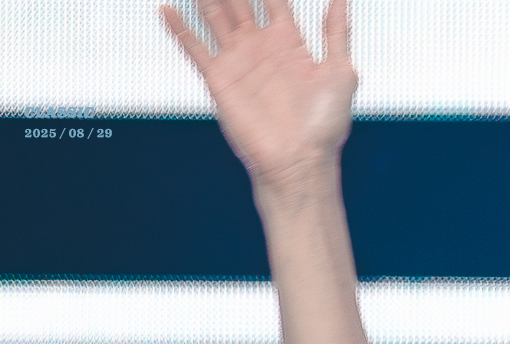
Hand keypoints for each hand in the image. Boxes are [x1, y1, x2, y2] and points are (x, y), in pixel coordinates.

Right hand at [162, 0, 356, 186]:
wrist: (298, 161)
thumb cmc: (323, 127)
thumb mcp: (342, 73)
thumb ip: (337, 33)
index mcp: (290, 44)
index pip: (275, 0)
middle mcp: (261, 49)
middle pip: (239, 2)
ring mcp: (238, 62)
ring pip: (215, 15)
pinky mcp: (219, 78)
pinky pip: (194, 47)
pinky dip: (178, 27)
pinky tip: (167, 8)